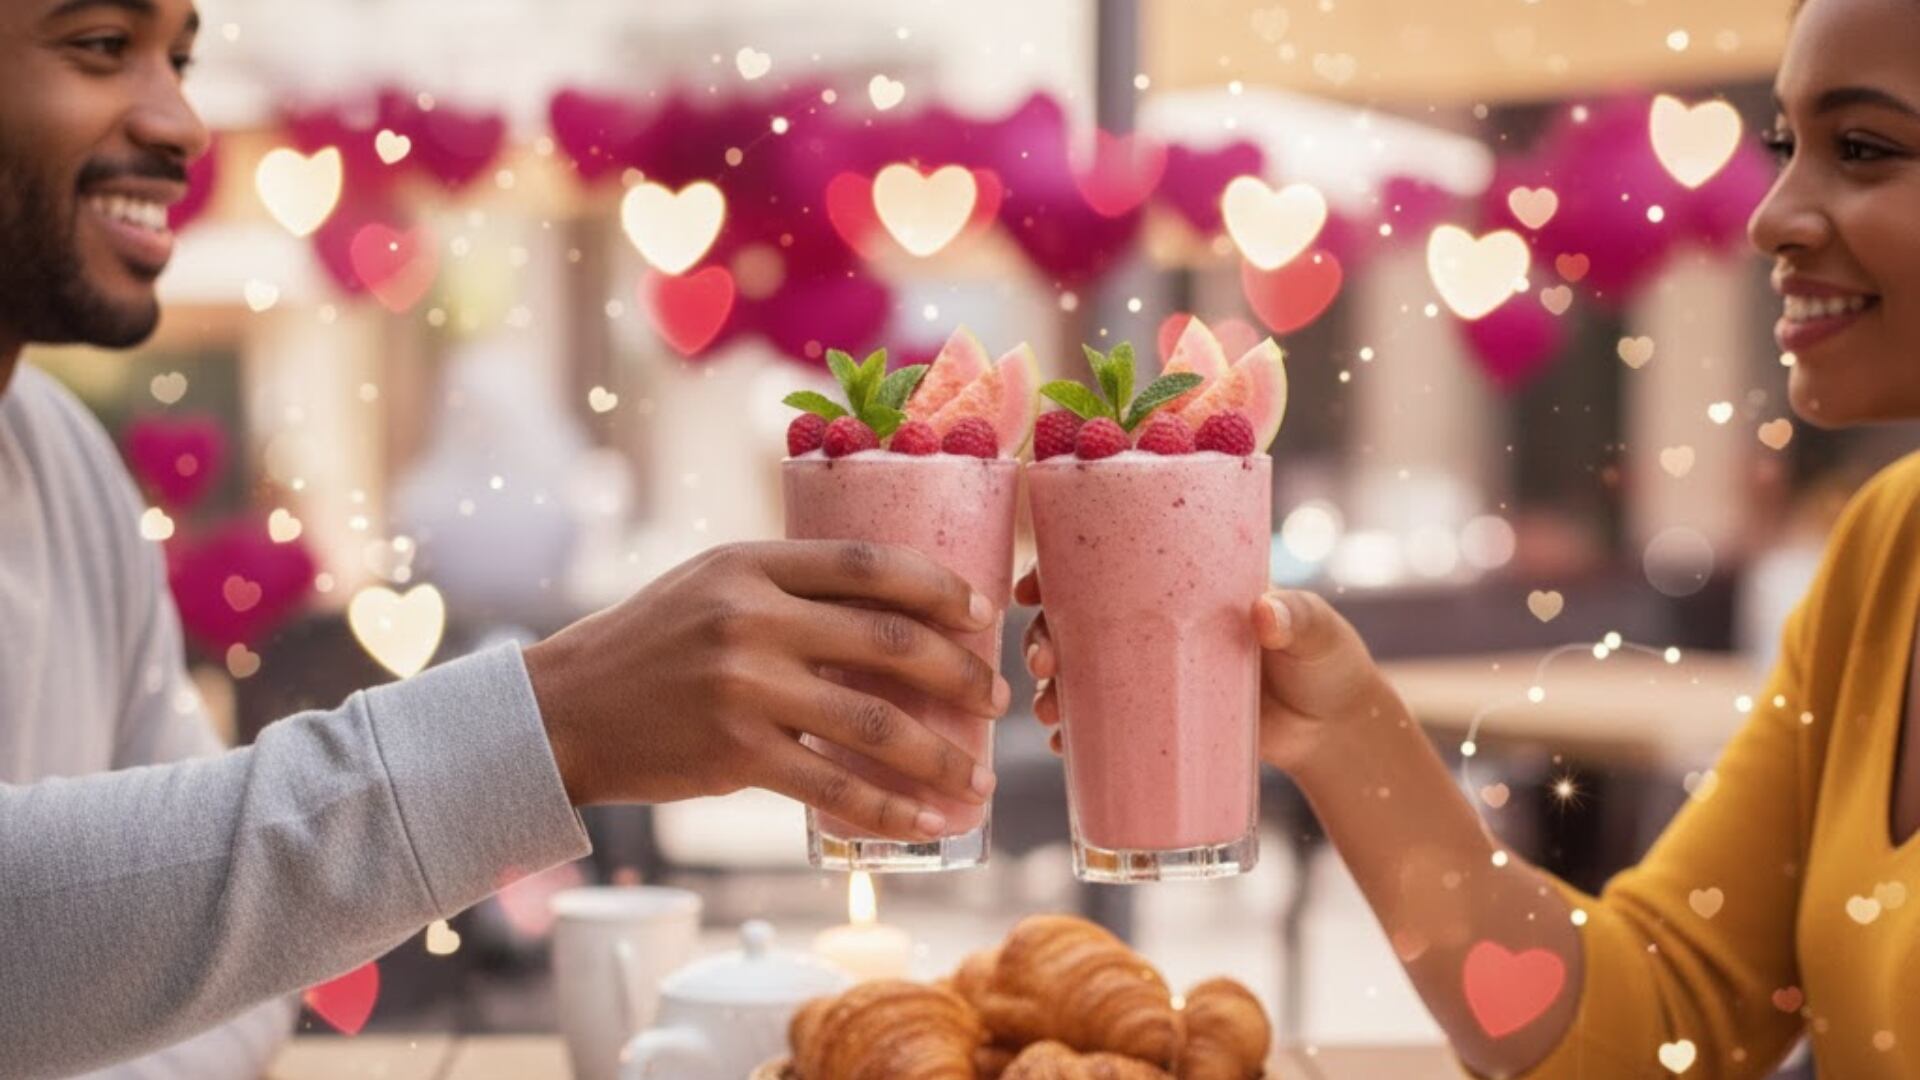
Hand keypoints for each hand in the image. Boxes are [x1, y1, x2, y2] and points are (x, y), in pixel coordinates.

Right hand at [526, 541, 1009, 839]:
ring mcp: (743, 687)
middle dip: (958, 673)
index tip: (981, 613)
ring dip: (940, 755)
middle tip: (995, 698)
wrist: (560, 711)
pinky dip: (887, 810)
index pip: (868, 563)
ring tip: (978, 777)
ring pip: (873, 722)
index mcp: (751, 565)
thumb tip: (888, 612)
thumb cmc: (646, 646)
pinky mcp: (734, 754)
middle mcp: (751, 618)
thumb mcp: (709, 587)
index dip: (937, 585)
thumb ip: (785, 589)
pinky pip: (832, 786)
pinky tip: (924, 823)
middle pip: (888, 640)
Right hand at [1019, 567, 1392, 775]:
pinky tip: (1063, 747)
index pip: (1104, 565)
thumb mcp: (1316, 631)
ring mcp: (1150, 677)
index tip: (1031, 587)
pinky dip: (1075, 736)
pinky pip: (1101, 726)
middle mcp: (1152, 628)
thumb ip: (1296, 618)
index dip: (1056, 571)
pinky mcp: (1157, 723)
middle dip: (1041, 638)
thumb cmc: (1326, 661)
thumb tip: (1266, 613)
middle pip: (1073, 622)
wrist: (1334, 730)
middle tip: (1045, 662)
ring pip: (1078, 674)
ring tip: (1050, 714)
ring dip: (1049, 688)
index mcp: (1178, 585)